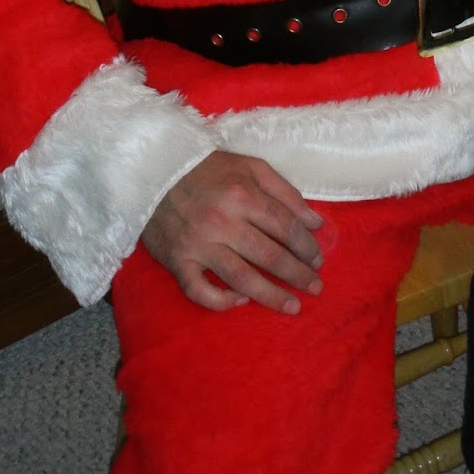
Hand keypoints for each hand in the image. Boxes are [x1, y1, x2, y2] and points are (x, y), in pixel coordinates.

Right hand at [142, 150, 325, 313]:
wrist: (154, 170)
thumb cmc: (208, 168)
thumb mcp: (250, 166)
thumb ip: (285, 192)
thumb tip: (315, 222)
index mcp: (242, 195)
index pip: (285, 227)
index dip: (306, 246)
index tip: (318, 259)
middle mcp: (222, 223)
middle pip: (269, 256)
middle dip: (298, 274)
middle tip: (315, 287)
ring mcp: (199, 246)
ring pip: (241, 279)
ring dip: (271, 296)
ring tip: (293, 306)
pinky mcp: (177, 262)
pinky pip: (200, 292)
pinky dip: (221, 301)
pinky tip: (242, 300)